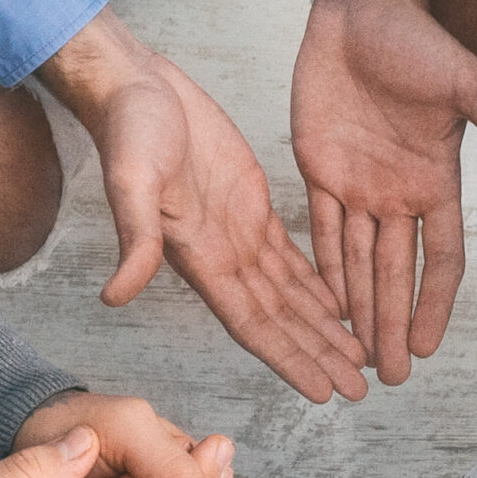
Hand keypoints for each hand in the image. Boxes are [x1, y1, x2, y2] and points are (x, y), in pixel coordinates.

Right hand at [40, 10, 367, 403]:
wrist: (135, 86)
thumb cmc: (128, 129)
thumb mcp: (131, 180)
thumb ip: (134, 238)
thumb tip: (114, 295)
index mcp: (200, 258)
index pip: (253, 324)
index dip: (289, 358)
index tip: (323, 391)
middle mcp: (224, 257)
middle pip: (282, 320)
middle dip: (320, 355)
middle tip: (362, 389)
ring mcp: (239, 233)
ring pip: (292, 294)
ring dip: (325, 327)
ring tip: (362, 356)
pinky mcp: (252, 205)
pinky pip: (292, 257)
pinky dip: (318, 283)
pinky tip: (343, 304)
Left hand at [292, 0, 476, 384]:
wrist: (362, 9)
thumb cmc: (420, 41)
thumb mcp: (471, 88)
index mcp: (437, 182)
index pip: (442, 259)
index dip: (434, 304)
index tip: (426, 348)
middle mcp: (399, 193)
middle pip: (396, 274)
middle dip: (392, 325)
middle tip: (388, 377)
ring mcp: (360, 185)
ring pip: (358, 262)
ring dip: (359, 309)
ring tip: (356, 356)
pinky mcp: (320, 170)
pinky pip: (321, 232)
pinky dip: (323, 270)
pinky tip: (324, 307)